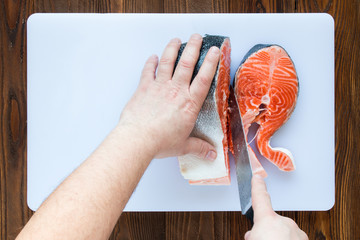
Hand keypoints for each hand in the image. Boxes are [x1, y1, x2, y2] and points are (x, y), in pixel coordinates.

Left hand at [118, 34, 219, 159]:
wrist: (138, 139)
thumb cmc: (160, 142)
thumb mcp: (183, 146)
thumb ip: (199, 148)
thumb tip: (212, 154)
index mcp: (189, 103)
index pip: (204, 78)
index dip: (211, 62)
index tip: (215, 51)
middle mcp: (176, 90)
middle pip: (187, 63)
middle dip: (193, 47)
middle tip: (196, 37)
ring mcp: (159, 86)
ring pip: (168, 61)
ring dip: (173, 48)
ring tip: (176, 40)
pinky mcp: (144, 87)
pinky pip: (148, 70)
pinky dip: (151, 62)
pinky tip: (153, 57)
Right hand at [245, 175, 307, 239]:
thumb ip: (252, 233)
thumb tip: (252, 234)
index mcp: (268, 220)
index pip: (260, 197)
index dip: (258, 186)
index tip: (257, 177)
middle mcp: (285, 223)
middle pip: (273, 222)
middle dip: (268, 231)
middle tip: (262, 239)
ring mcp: (297, 232)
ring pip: (285, 232)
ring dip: (279, 238)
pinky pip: (294, 239)